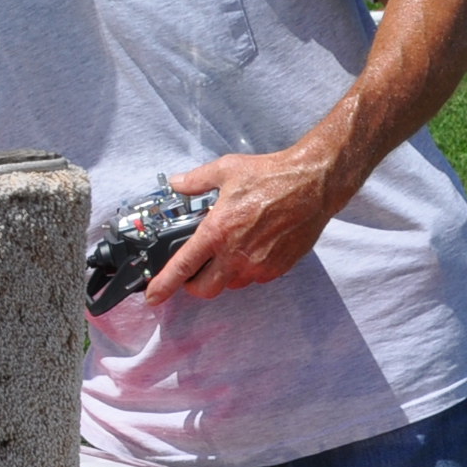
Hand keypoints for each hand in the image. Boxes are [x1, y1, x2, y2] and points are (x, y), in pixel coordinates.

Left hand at [148, 147, 341, 303]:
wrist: (313, 184)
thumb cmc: (272, 176)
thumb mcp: (226, 170)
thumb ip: (196, 180)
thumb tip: (177, 183)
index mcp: (217, 232)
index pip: (182, 268)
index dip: (164, 285)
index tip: (153, 296)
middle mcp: (236, 255)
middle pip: (205, 290)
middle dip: (194, 285)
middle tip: (193, 270)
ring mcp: (258, 265)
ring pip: (231, 285)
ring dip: (222, 275)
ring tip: (227, 251)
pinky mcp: (277, 269)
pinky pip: (254, 279)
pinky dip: (246, 270)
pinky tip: (250, 248)